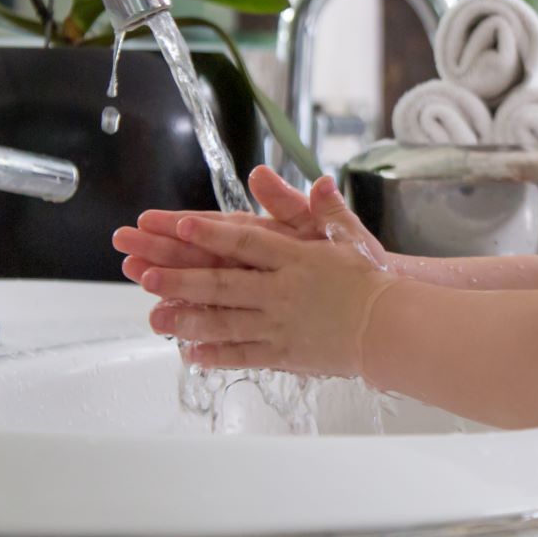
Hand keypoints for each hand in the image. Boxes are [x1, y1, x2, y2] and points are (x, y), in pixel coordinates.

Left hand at [141, 176, 399, 378]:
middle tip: (145, 274)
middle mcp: (282, 291)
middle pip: (224, 283)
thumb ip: (326, 209)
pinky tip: (190, 352)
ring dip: (188, 319)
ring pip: (226, 322)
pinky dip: (216, 354)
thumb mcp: (349, 236)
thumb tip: (317, 182)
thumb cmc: (370, 279)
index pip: (246, 241)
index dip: (211, 234)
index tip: (180, 225)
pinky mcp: (285, 353)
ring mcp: (281, 325)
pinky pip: (244, 354)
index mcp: (296, 258)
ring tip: (154, 317)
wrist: (391, 328)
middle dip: (182, 279)